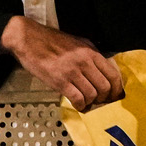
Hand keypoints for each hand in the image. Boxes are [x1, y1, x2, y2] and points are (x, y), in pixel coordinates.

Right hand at [5, 17, 122, 106]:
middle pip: (105, 87)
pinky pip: (77, 98)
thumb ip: (92, 55)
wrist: (29, 39)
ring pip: (92, 94)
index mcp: (90, 52)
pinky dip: (80, 105)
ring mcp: (72, 72)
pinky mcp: (60, 81)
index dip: (116, 89)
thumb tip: (103, 70)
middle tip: (99, 101)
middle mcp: (84, 62)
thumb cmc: (51, 41)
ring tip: (86, 102)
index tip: (114, 95)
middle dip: (104, 98)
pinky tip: (78, 105)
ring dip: (90, 102)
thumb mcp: (78, 42)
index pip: (113, 74)